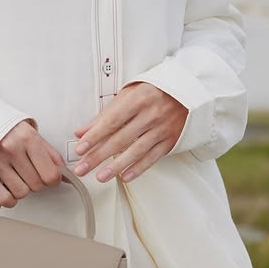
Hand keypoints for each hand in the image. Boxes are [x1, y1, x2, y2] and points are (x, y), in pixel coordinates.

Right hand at [0, 118, 65, 207]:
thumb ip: (50, 154)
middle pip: (37, 185)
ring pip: (22, 193)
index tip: (50, 177)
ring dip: (22, 189)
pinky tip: (8, 188)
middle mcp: (12, 149)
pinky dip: (9, 198)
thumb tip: (65, 174)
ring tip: (17, 176)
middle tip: (30, 172)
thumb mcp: (31, 133)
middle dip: (37, 182)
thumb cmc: (5, 129)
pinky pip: (5, 198)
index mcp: (27, 138)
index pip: (51, 174)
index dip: (54, 179)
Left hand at [72, 82, 187, 184]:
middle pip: (120, 139)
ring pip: (136, 151)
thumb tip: (83, 131)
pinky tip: (125, 176)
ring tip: (100, 176)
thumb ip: (105, 114)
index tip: (80, 148)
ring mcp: (161, 129)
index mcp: (138, 99)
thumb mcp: (128, 95)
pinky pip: (152, 157)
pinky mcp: (170, 140)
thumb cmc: (155, 91)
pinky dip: (138, 168)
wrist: (187, 91)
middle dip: (98, 155)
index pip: (111, 121)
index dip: (94, 136)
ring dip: (116, 166)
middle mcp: (150, 115)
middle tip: (82, 168)